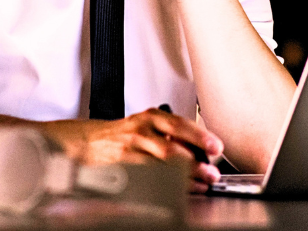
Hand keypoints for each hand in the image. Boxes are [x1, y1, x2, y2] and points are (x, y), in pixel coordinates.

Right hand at [76, 108, 222, 193]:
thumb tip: (203, 149)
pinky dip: (168, 185)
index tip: (216, 147)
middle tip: (212, 172)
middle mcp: (142, 130)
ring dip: (186, 177)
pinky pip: (149, 178)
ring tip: (202, 183)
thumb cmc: (125, 134)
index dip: (200, 136)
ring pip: (162, 165)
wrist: (91, 142)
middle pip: (172, 147)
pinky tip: (181, 190)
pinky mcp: (124, 168)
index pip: (180, 124)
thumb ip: (173, 134)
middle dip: (195, 162)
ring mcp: (132, 150)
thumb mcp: (149, 125)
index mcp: (152, 117)